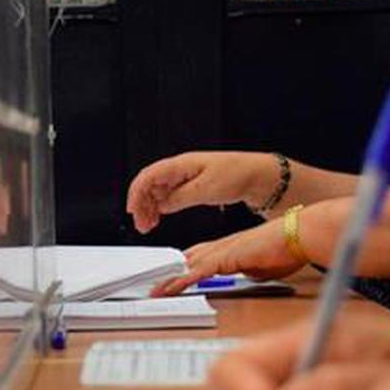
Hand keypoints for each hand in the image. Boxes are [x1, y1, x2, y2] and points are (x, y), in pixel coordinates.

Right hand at [126, 152, 274, 233]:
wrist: (257, 176)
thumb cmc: (237, 175)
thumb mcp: (206, 190)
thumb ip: (180, 198)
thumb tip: (162, 205)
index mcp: (182, 164)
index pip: (149, 175)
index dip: (137, 192)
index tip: (132, 209)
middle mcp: (180, 169)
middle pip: (150, 185)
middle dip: (141, 204)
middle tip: (141, 224)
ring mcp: (185, 177)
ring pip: (157, 191)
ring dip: (150, 208)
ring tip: (148, 225)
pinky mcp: (190, 185)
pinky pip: (168, 195)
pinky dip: (160, 207)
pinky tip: (159, 217)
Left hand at [150, 219, 304, 296]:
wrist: (300, 234)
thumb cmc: (289, 249)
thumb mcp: (265, 268)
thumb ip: (253, 272)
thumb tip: (249, 278)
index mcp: (232, 248)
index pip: (201, 258)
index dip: (184, 268)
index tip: (172, 278)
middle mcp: (223, 246)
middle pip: (189, 261)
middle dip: (171, 274)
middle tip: (154, 286)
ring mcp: (224, 250)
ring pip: (189, 266)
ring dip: (171, 280)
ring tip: (155, 292)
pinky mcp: (227, 257)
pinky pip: (199, 271)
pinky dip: (183, 281)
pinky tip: (171, 289)